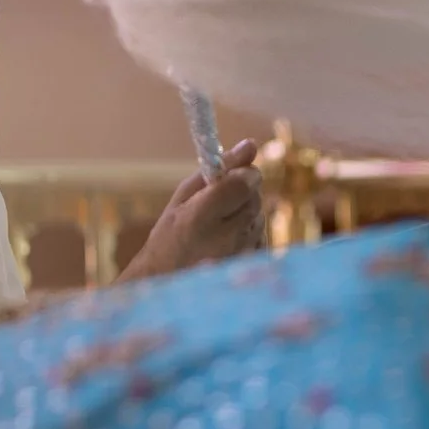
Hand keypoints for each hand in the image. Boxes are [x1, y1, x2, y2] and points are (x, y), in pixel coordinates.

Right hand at [117, 140, 265, 281]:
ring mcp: (239, 258)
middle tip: (220, 202)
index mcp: (200, 218)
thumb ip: (220, 169)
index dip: (243, 174)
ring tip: (219, 226)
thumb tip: (252, 145)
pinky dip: (249, 233)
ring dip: (246, 213)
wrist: (167, 283)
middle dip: (243, 192)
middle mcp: (224, 239)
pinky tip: (228, 242)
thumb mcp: (185, 196)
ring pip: (260, 216)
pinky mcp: (249, 269)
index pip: (243, 184)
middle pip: (255, 198)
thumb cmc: (170, 235)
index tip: (234, 175)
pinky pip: (262, 237)